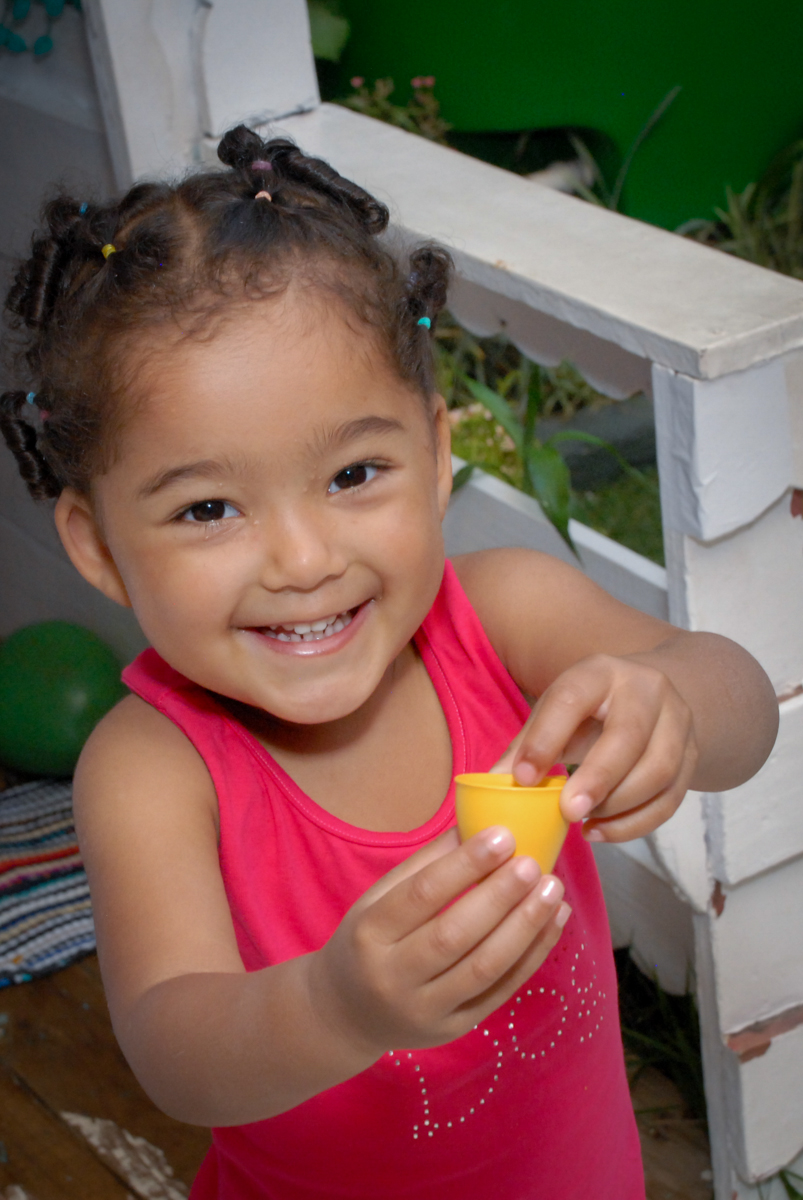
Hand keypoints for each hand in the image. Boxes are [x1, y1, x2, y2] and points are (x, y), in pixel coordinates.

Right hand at [307, 827, 568, 1057]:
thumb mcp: (377, 900)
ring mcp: (425, 1010)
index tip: (503, 835)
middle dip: (500, 897)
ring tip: (553, 891)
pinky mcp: (454, 1030)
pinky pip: (500, 992)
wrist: (347, 1015)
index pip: (422, 895)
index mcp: (370, 933)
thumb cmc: (367, 943)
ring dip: (525, 927)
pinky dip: (532, 955)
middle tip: (533, 863)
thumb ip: (424, 865)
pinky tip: (552, 922)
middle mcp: (394, 976)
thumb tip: (474, 824)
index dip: (465, 865)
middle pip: (454, 934)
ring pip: (484, 968)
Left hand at [492, 653, 697, 842]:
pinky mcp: (693, 756)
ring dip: (619, 804)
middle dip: (598, 777)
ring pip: (659, 770)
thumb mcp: (556, 711)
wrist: (653, 692)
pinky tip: (601, 831)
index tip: (523, 778)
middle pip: (629, 735)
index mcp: (600, 671)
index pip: (572, 698)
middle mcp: (646, 689)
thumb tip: (491, 784)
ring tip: (583, 823)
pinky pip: (671, 798)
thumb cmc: (591, 707)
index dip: (546, 739)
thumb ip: (527, 744)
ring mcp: (677, 721)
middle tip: (567, 812)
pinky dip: (635, 823)